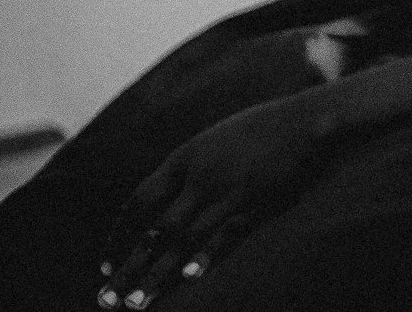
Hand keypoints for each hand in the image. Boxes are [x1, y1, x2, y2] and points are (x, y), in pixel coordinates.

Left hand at [98, 96, 325, 306]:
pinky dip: (208, 256)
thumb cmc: (262, 130)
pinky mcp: (255, 203)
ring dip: (157, 276)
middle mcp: (199, 177)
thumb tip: (168, 197)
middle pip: (154, 230)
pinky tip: (190, 279)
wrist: (306, 119)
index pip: (139, 201)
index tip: (105, 265)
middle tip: (106, 299)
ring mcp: (226, 191)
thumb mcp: (215, 141)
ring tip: (136, 304)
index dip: (120, 235)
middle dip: (128, 267)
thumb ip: (191, 168)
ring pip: (183, 240)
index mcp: (185, 158)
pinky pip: (226, 234)